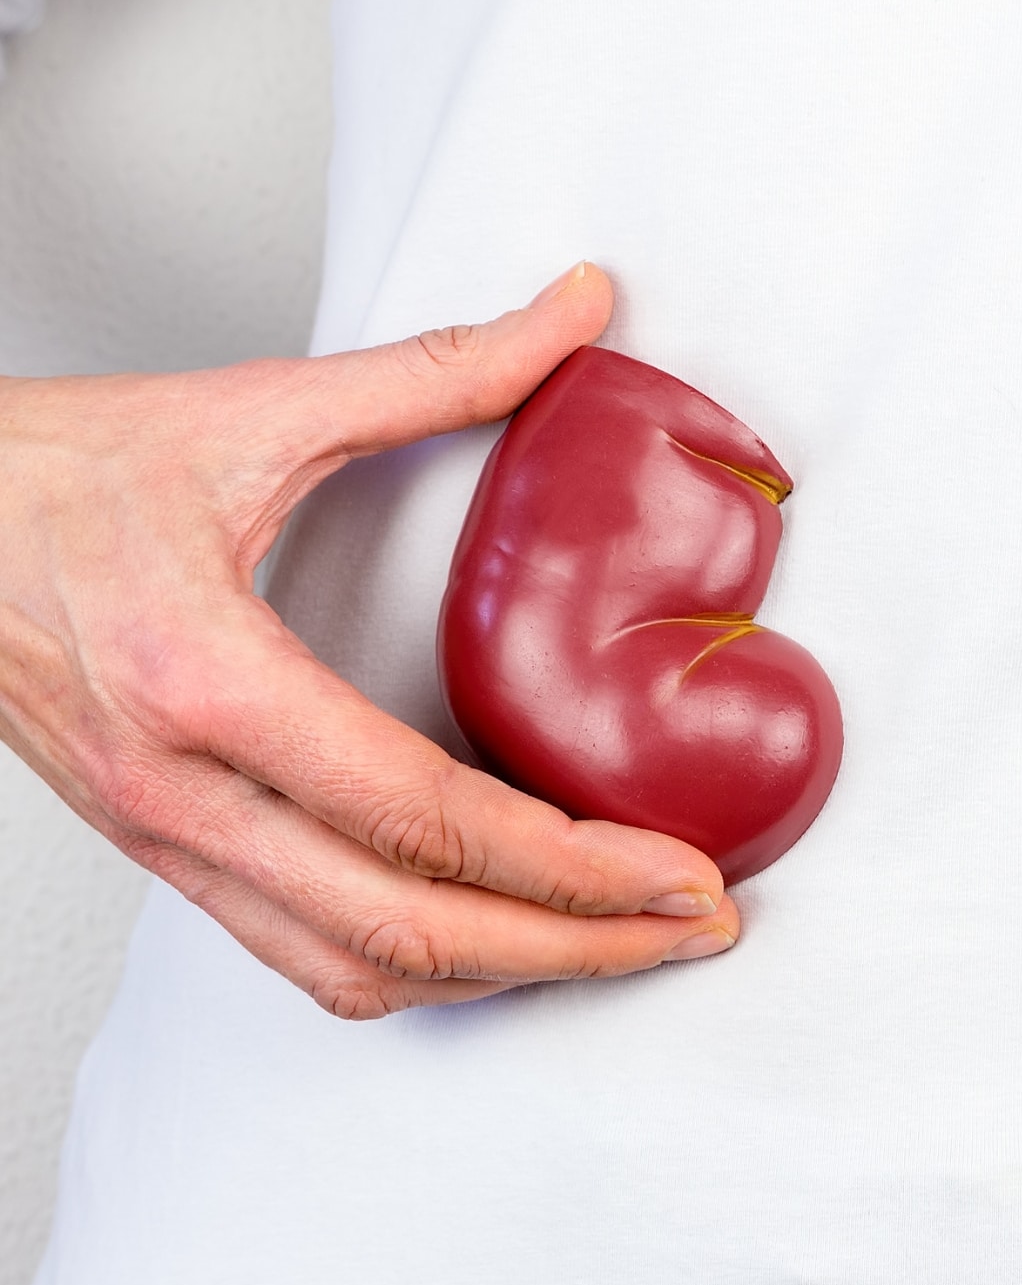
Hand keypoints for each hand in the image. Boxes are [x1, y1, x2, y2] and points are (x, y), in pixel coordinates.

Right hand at [0, 265, 735, 1019]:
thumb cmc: (50, 474)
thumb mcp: (254, 409)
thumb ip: (439, 367)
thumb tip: (577, 309)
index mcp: (209, 682)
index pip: (425, 817)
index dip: (572, 864)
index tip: (679, 872)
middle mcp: (183, 791)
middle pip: (412, 929)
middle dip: (577, 947)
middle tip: (695, 931)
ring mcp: (166, 838)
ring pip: (355, 970)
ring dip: (504, 976)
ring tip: (622, 947)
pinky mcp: (162, 848)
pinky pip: (298, 954)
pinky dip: (414, 968)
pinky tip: (493, 937)